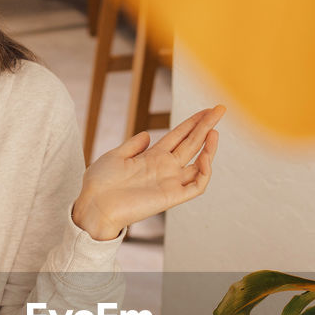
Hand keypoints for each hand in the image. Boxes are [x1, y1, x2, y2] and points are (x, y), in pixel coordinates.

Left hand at [72, 105, 224, 240]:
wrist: (94, 204)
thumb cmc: (99, 183)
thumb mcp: (115, 156)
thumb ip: (133, 145)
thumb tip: (147, 134)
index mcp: (152, 157)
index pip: (180, 136)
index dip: (193, 122)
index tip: (208, 109)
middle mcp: (165, 168)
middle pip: (192, 143)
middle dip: (206, 126)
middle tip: (220, 110)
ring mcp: (170, 182)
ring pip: (199, 164)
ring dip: (209, 148)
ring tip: (215, 131)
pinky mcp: (171, 197)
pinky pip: (196, 186)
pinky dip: (204, 173)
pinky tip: (205, 157)